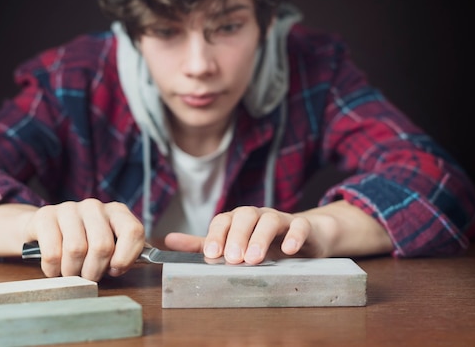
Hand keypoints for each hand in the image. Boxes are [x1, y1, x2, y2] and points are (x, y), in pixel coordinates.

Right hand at [24, 199, 144, 280]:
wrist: (46, 230)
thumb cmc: (85, 243)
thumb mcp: (111, 245)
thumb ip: (129, 251)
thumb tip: (150, 256)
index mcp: (117, 212)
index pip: (133, 231)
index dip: (126, 257)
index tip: (115, 269)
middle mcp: (95, 206)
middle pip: (102, 246)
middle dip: (95, 271)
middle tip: (89, 277)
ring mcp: (69, 208)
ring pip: (76, 250)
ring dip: (73, 271)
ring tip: (71, 272)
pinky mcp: (45, 216)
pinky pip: (52, 253)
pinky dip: (54, 269)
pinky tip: (55, 267)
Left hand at [165, 206, 318, 264]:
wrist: (306, 236)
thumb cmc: (265, 242)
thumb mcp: (232, 244)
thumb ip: (201, 244)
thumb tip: (168, 240)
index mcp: (238, 220)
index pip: (223, 220)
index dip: (216, 235)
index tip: (212, 254)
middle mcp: (257, 216)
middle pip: (244, 216)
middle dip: (237, 236)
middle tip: (232, 259)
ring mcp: (281, 219)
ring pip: (269, 219)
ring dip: (260, 237)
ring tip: (254, 258)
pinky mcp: (303, 227)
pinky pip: (300, 226)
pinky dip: (294, 236)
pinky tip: (289, 250)